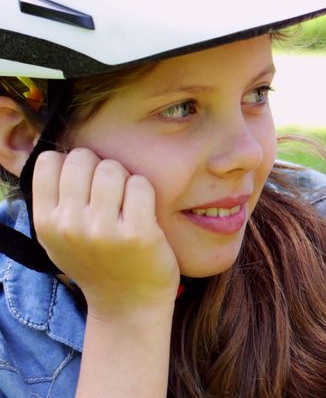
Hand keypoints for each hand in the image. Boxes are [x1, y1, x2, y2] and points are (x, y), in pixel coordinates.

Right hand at [31, 149, 179, 316]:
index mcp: (45, 222)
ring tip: (126, 202)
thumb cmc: (96, 262)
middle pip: (83, 158)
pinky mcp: (138, 233)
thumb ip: (55, 201)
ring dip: (125, 178)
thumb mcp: (59, 238)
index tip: (85, 183)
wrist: (128, 304)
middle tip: (111, 193)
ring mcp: (103, 230)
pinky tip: (143, 210)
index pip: (50, 161)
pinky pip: (140, 184)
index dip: (72, 164)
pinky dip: (145, 190)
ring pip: (112, 168)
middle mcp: (69, 225)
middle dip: (100, 167)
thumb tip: (60, 155)